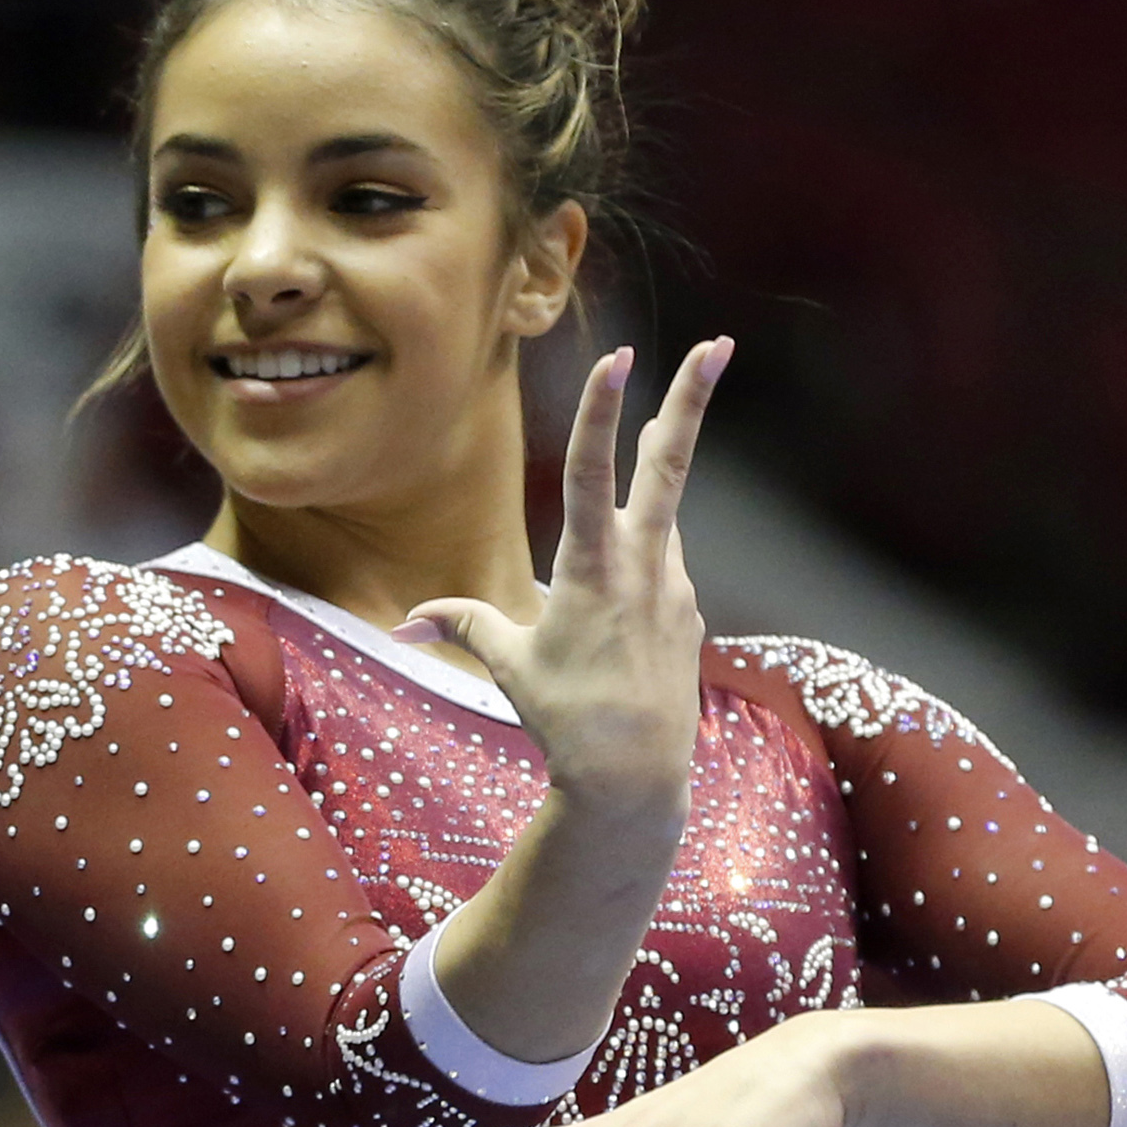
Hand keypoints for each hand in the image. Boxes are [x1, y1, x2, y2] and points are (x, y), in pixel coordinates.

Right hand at [397, 338, 731, 820]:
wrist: (635, 781)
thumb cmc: (565, 721)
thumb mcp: (508, 666)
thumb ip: (465, 623)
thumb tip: (407, 620)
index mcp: (592, 569)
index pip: (594, 473)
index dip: (603, 411)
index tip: (622, 357)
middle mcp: (643, 566)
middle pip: (667, 467)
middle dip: (691, 400)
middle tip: (719, 344)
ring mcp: (675, 587)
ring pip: (662, 515)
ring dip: (654, 478)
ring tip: (650, 459)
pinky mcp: (690, 612)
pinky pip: (663, 568)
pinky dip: (642, 563)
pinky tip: (622, 611)